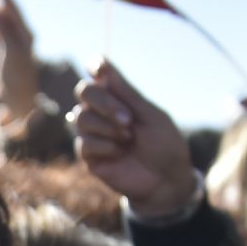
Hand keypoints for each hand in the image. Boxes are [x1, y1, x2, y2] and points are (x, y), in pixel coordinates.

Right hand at [70, 62, 196, 218]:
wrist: (165, 179)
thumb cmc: (163, 144)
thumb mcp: (150, 114)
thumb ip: (126, 93)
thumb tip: (102, 66)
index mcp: (119, 97)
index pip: (99, 74)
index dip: (96, 66)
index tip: (100, 68)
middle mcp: (102, 112)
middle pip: (83, 91)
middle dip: (105, 103)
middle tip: (128, 119)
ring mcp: (93, 133)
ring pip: (81, 118)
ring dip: (107, 127)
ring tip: (128, 138)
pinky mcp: (88, 156)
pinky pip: (84, 143)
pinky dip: (105, 145)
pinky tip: (120, 152)